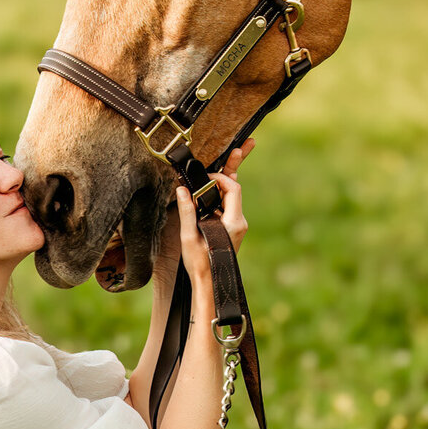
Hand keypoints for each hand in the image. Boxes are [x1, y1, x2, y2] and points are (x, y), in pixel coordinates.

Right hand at [176, 138, 251, 296]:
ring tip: (233, 155)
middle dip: (236, 166)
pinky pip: (227, 206)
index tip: (204, 176)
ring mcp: (237, 225)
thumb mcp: (189, 236)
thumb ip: (187, 211)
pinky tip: (211, 188)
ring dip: (224, 181)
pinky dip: (219, 195)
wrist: (211, 284)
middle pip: (236, 188)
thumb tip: (182, 190)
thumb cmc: (200, 263)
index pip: (233, 188)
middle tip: (246, 144)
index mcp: (233, 222)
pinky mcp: (231, 229)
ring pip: (232, 197)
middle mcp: (239, 222)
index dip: (220, 176)